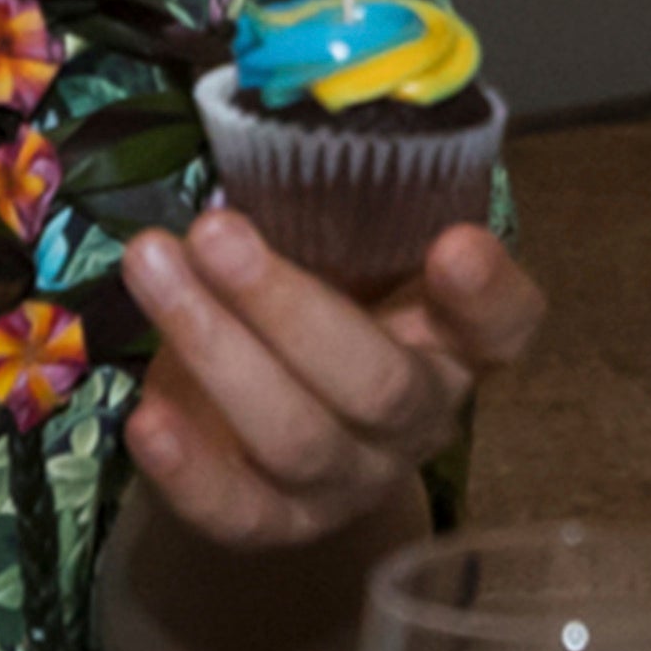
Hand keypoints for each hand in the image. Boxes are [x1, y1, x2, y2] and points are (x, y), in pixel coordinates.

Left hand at [114, 209, 545, 554]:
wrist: (253, 421)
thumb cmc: (310, 297)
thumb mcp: (337, 247)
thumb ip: (334, 202)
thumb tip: (268, 123)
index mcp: (455, 339)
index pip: (505, 324)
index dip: (487, 293)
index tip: (453, 242)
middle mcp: (415, 417)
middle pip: (376, 384)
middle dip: (287, 305)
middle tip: (214, 229)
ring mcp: (348, 481)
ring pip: (296, 437)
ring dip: (215, 349)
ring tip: (151, 266)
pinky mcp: (273, 527)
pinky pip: (237, 513)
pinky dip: (189, 468)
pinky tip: (145, 415)